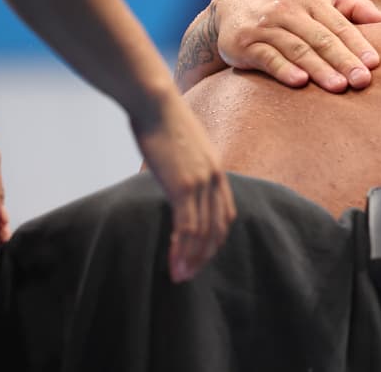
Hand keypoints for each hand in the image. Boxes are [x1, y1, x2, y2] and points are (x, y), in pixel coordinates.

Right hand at [133, 92, 235, 282]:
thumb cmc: (162, 123)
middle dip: (206, 254)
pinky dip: (182, 248)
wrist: (156, 104)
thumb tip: (175, 182)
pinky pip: (188, 225)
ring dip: (193, 258)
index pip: (224, 214)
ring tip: (180, 276)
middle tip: (190, 273)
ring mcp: (201, 182)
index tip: (201, 254)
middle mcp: (215, 178)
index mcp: (216, 170)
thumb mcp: (182, 149)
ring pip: (203, 231)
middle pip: (218, 227)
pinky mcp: (184, 185)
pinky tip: (173, 262)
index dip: (215, 238)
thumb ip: (185, 169)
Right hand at [215, 0, 380, 91]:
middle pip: (320, 38)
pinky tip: (300, 82)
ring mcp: (265, 26)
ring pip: (297, 49)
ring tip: (339, 87)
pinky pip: (267, 58)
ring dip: (319, 68)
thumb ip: (353, 6)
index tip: (373, 63)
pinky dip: (283, 70)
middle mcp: (288, 9)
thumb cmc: (288, 0)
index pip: (338, 24)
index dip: (356, 44)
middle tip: (361, 81)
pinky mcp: (245, 44)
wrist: (233, 0)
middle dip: (343, 60)